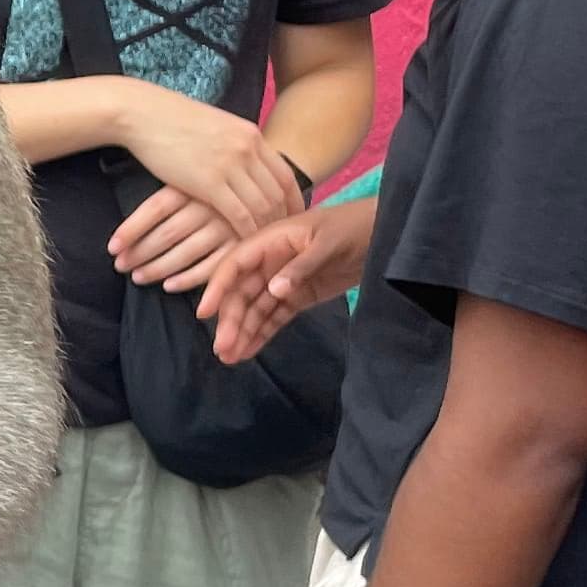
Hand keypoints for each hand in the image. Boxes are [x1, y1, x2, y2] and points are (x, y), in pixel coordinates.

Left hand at [107, 186, 237, 292]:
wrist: (269, 182)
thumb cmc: (219, 182)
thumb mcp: (195, 177)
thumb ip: (171, 192)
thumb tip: (134, 219)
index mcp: (195, 185)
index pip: (155, 208)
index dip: (131, 229)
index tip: (112, 248)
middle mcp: (211, 204)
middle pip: (167, 233)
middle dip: (139, 253)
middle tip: (121, 266)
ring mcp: (229, 225)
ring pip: (186, 253)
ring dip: (158, 268)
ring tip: (138, 277)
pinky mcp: (243, 244)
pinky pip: (211, 268)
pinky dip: (188, 280)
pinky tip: (169, 286)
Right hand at [108, 88, 304, 239]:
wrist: (143, 114)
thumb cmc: (172, 120)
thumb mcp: (216, 126)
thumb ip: (236, 143)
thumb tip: (245, 161)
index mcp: (252, 135)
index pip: (285, 175)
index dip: (293, 202)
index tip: (291, 219)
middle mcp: (248, 149)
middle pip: (279, 194)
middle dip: (282, 221)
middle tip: (279, 240)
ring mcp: (231, 165)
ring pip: (263, 207)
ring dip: (265, 230)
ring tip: (263, 247)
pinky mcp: (210, 182)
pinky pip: (239, 215)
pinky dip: (245, 233)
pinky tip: (242, 245)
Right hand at [199, 194, 374, 364]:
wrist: (382, 234)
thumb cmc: (353, 227)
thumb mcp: (328, 242)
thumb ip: (301, 266)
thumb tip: (273, 290)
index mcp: (272, 241)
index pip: (235, 264)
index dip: (218, 287)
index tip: (204, 313)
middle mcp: (270, 262)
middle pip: (242, 292)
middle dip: (231, 320)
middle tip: (223, 349)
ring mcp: (283, 281)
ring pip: (255, 308)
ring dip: (242, 332)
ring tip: (231, 358)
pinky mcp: (298, 297)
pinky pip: (274, 316)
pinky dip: (262, 333)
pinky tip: (249, 351)